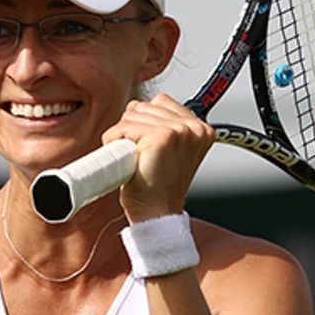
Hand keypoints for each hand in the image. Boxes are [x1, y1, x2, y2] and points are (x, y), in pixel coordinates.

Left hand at [102, 93, 213, 223]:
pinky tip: (128, 158)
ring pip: (132, 114)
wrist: (156, 213)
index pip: (162, 102)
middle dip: (134, 128)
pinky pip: (124, 126)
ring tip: (137, 158)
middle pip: (145, 105)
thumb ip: (156, 122)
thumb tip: (134, 105)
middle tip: (142, 156)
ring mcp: (179, 131)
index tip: (147, 145)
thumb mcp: (165, 149)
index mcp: (200, 129)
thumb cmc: (159, 186)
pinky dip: (114, 140)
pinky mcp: (161, 136)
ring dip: (124, 135)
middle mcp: (194, 127)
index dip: (146, 121)